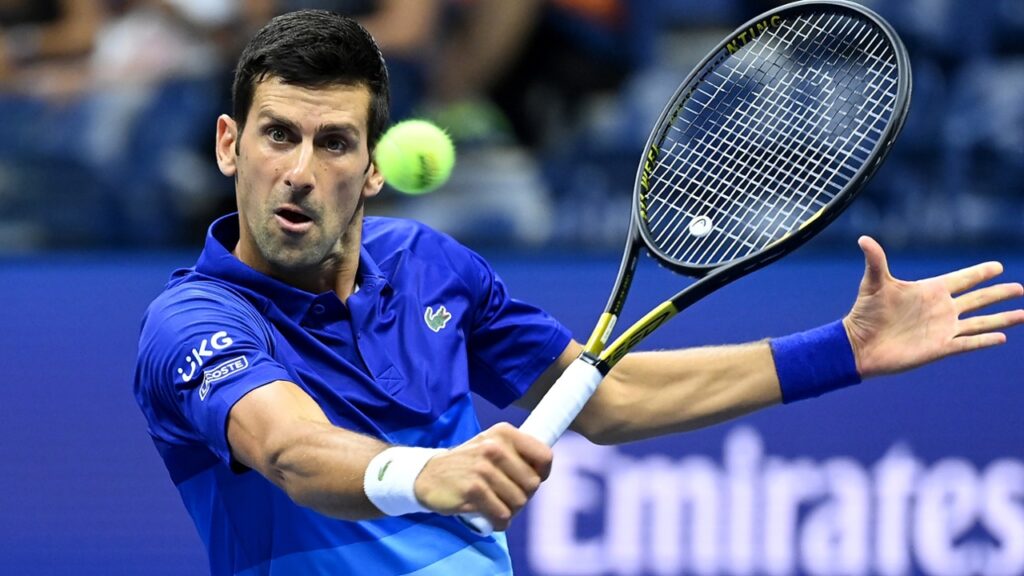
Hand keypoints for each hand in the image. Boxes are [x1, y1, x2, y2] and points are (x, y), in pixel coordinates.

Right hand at [414, 422, 551, 529]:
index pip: (544, 455)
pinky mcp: (473, 490)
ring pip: (519, 502)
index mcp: (504, 433)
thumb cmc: (468, 464)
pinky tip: (490, 517)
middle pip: (533, 484)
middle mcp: (494, 447)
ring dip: (510, 510)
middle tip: (507, 496)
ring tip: (496, 505)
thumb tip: (543, 471)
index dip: (542, 473)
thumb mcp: (492, 446)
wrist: (428, 475)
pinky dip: (499, 521)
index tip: (530, 478)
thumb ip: (517, 454)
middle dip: (523, 496)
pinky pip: (502, 514)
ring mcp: (483, 469)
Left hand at [843, 236, 1023, 377]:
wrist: (860, 345)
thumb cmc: (865, 313)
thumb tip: (863, 238)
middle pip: (978, 299)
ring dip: (1002, 318)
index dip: (979, 273)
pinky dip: (985, 340)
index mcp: (930, 291)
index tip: (998, 266)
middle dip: (999, 293)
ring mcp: (942, 329)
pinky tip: (1002, 337)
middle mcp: (941, 309)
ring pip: (980, 321)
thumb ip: (876, 261)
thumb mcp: (873, 284)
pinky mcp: (940, 347)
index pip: (962, 279)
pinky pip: (968, 343)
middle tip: (1020, 288)